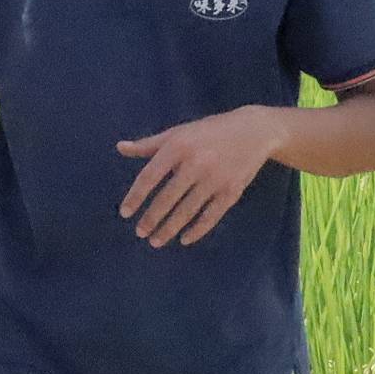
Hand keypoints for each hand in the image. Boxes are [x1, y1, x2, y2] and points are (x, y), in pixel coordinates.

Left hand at [116, 107, 278, 247]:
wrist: (254, 131)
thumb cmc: (209, 132)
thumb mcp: (178, 132)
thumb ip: (149, 145)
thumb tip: (120, 148)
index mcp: (178, 146)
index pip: (150, 176)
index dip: (135, 196)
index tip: (125, 213)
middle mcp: (196, 163)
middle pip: (167, 198)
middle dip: (151, 218)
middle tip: (140, 233)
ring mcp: (215, 179)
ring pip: (187, 211)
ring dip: (169, 229)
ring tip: (155, 241)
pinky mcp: (232, 191)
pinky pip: (211, 216)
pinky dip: (197, 230)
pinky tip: (184, 240)